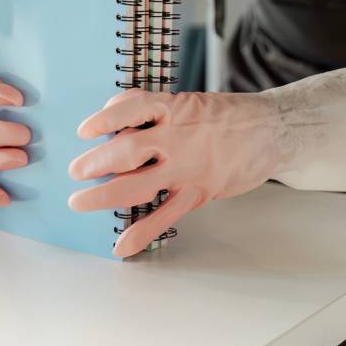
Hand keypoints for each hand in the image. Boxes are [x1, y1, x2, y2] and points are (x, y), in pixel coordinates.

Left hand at [67, 62, 345, 257]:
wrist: (271, 131)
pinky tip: (122, 245)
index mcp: (174, 108)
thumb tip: (109, 111)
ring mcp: (188, 168)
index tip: (84, 130)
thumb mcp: (187, 100)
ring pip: (140, 186)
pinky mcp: (198, 193)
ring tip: (80, 202)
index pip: (133, 109)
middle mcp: (178, 137)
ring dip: (105, 196)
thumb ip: (149, 106)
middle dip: (96, 163)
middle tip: (74, 172)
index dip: (106, 119)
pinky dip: (141, 233)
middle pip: (129, 151)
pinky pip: (165, 217)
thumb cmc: (223, 115)